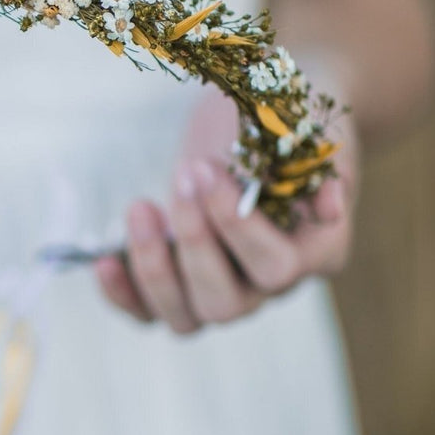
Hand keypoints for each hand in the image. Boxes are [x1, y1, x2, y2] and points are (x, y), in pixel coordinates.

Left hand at [96, 86, 356, 331]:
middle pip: (227, 303)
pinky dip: (123, 295)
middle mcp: (271, 284)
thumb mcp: (310, 127)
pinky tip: (105, 259)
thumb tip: (328, 206)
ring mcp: (225, 289)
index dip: (237, 228)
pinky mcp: (182, 283)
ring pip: (186, 318)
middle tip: (183, 175)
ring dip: (154, 269)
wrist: (269, 116)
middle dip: (194, 242)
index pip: (277, 267)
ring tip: (140, 207)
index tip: (206, 170)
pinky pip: (149, 314)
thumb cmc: (292, 119)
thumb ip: (316, 161)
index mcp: (317, 251)